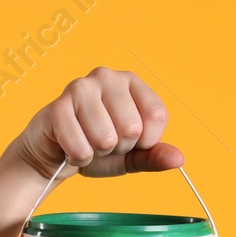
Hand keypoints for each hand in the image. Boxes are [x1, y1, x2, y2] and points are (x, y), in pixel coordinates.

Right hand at [6, 66, 183, 182]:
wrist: (56, 154)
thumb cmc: (98, 148)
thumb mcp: (133, 156)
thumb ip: (156, 156)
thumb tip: (178, 159)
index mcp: (132, 83)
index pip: (157, 115)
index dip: (146, 140)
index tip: (131, 140)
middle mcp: (108, 77)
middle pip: (132, 127)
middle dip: (119, 146)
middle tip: (104, 141)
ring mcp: (81, 87)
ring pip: (106, 138)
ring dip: (97, 152)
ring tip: (88, 141)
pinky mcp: (57, 105)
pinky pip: (80, 147)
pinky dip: (78, 157)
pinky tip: (71, 147)